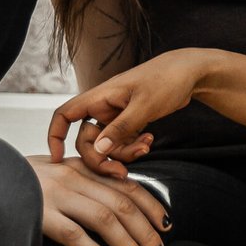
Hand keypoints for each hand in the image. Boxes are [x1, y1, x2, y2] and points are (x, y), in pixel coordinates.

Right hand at [26, 155, 171, 245]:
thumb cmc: (22, 181)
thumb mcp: (57, 173)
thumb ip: (85, 183)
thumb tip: (119, 206)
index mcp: (82, 168)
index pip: (127, 184)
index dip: (152, 206)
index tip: (168, 225)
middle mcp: (74, 178)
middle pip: (122, 204)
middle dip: (146, 230)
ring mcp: (56, 196)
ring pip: (104, 218)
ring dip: (128, 243)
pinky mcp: (38, 215)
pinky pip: (73, 234)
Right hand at [48, 49, 211, 172]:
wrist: (190, 73)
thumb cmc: (166, 80)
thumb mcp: (143, 106)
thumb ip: (120, 129)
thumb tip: (98, 151)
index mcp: (100, 97)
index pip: (65, 115)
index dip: (55, 136)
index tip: (58, 159)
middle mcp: (104, 107)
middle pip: (87, 140)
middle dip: (101, 158)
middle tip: (121, 172)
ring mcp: (116, 115)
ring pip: (107, 145)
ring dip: (123, 153)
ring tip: (146, 147)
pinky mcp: (130, 121)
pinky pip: (122, 142)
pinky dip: (133, 147)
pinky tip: (149, 141)